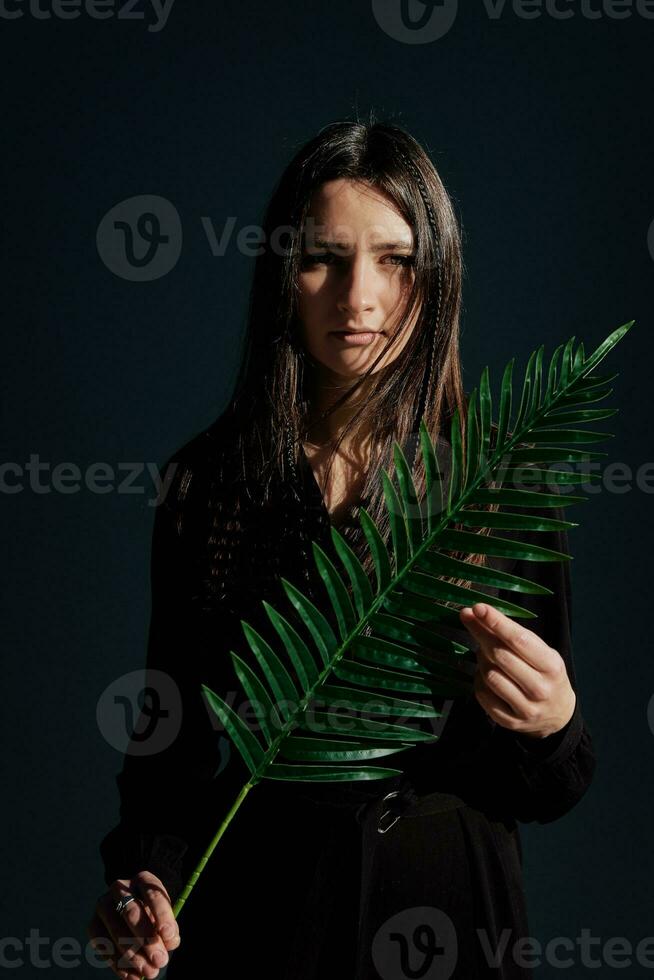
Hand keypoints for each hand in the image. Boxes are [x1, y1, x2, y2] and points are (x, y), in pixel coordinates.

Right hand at [87, 871, 179, 978]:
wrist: (133, 907)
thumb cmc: (154, 912)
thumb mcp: (164, 914)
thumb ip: (169, 927)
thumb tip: (169, 943)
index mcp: (142, 879)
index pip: (152, 894)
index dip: (162, 915)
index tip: (169, 936)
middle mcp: (120, 888)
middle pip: (130, 911)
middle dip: (146, 939)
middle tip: (160, 960)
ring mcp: (103, 905)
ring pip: (115, 929)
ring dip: (133, 955)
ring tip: (150, 972)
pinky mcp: (93, 925)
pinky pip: (103, 945)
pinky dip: (118, 964)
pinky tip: (133, 976)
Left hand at [459, 602, 576, 738]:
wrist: (558, 715)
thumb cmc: (545, 674)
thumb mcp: (541, 653)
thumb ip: (514, 635)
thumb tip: (477, 613)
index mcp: (551, 666)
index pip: (519, 641)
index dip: (496, 622)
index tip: (478, 608)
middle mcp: (540, 689)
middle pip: (500, 656)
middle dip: (480, 633)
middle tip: (469, 618)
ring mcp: (525, 708)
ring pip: (489, 675)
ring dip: (481, 659)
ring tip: (485, 653)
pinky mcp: (509, 721)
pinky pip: (483, 694)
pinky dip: (479, 679)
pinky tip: (485, 674)